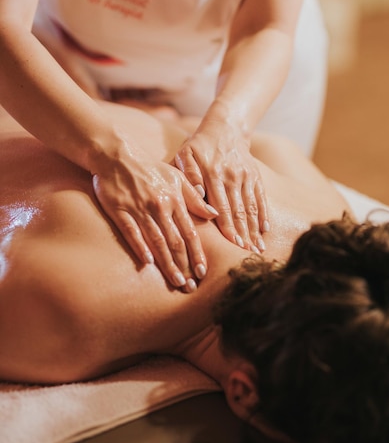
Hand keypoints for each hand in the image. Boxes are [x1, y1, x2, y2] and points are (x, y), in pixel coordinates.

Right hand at [91, 136, 217, 290]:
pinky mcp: (120, 211)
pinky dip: (140, 247)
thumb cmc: (151, 169)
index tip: (203, 272)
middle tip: (191, 286)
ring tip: (176, 281)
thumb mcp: (177, 178)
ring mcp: (139, 209)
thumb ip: (195, 198)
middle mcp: (160, 206)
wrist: (118, 156)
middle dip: (184, 265)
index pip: (190, 232)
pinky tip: (148, 263)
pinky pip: (132, 232)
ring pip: (157, 240)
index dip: (197, 254)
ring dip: (167, 263)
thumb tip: (214, 214)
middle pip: (175, 241)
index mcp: (175, 200)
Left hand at [175, 119, 268, 251]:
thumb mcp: (186, 155)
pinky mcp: (255, 176)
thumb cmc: (198, 146)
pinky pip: (260, 198)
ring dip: (254, 229)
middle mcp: (232, 177)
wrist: (225, 127)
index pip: (221, 207)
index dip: (228, 227)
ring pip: (251, 207)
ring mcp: (246, 176)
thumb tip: (199, 196)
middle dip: (243, 234)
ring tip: (257, 248)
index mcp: (213, 174)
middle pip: (238, 211)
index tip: (233, 245)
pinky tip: (265, 230)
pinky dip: (263, 214)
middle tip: (246, 255)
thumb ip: (189, 176)